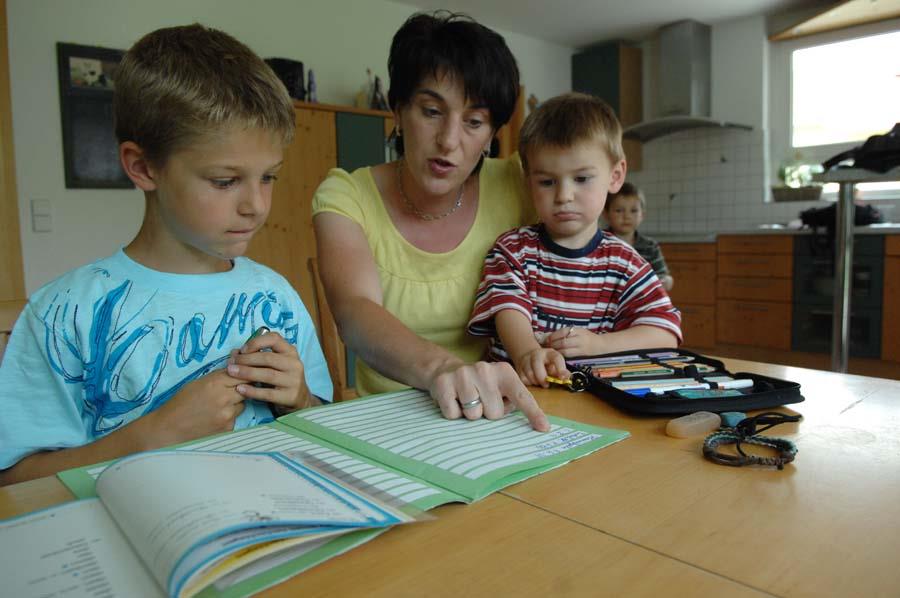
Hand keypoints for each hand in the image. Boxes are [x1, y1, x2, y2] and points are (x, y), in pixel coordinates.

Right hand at [150, 368, 248, 444]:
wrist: (169, 429)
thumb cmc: (181, 403)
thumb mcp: (198, 383)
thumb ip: (219, 376)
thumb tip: (236, 366)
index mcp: (215, 383)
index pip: (241, 374)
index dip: (242, 374)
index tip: (242, 375)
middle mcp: (224, 398)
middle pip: (246, 388)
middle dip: (241, 387)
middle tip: (230, 390)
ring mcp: (228, 414)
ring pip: (242, 403)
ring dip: (236, 402)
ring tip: (218, 405)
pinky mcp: (228, 427)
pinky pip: (235, 417)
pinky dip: (229, 416)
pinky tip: (214, 417)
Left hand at [227, 330, 311, 414]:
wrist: (299, 399)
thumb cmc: (281, 377)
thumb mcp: (275, 363)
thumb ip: (257, 356)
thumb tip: (234, 353)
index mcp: (290, 351)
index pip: (274, 339)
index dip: (256, 342)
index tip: (242, 350)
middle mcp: (294, 364)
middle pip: (268, 358)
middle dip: (246, 359)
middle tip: (231, 363)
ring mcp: (294, 380)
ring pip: (268, 374)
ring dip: (247, 373)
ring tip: (231, 373)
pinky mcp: (290, 396)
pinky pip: (268, 393)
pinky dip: (252, 391)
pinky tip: (240, 389)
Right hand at [428, 361, 549, 431]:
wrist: (446, 370)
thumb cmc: (479, 385)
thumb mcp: (498, 387)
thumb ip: (512, 401)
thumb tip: (532, 424)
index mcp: (504, 372)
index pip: (521, 396)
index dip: (533, 413)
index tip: (544, 428)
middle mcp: (485, 370)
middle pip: (494, 413)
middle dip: (487, 413)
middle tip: (479, 400)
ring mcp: (463, 375)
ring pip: (473, 415)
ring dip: (469, 413)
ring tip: (465, 399)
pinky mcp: (444, 383)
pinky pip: (453, 415)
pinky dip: (452, 413)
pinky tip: (452, 399)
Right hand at [514, 347, 569, 387]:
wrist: (529, 356)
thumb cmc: (546, 364)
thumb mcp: (555, 365)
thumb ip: (562, 372)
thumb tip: (567, 378)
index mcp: (550, 353)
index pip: (556, 358)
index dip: (560, 369)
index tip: (562, 378)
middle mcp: (537, 354)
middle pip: (537, 365)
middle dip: (542, 378)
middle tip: (546, 384)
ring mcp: (526, 360)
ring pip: (529, 373)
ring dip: (536, 381)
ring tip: (539, 382)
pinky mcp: (519, 368)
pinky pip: (523, 379)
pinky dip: (529, 383)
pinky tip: (532, 381)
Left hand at [544, 326, 599, 357]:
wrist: (600, 345)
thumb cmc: (586, 337)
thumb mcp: (578, 330)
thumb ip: (566, 332)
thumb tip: (549, 336)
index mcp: (578, 330)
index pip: (563, 332)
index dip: (553, 336)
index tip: (546, 338)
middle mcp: (579, 339)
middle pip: (563, 342)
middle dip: (553, 344)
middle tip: (545, 346)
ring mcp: (580, 348)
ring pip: (565, 351)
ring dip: (556, 351)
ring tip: (550, 351)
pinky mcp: (580, 356)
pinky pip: (568, 356)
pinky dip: (561, 355)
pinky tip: (557, 355)